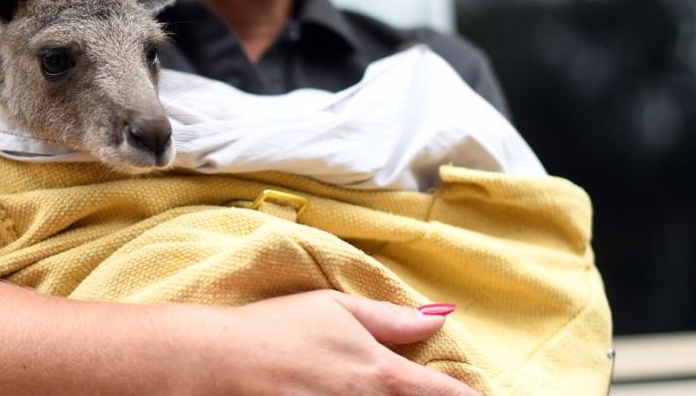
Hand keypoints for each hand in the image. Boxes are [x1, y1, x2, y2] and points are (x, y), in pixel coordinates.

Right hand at [191, 290, 478, 395]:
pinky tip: (340, 393)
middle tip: (406, 386)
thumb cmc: (275, 329)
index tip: (478, 394)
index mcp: (381, 375)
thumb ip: (391, 318)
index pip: (445, 395)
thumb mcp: (334, 309)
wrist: (218, 364)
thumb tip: (439, 317)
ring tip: (363, 386)